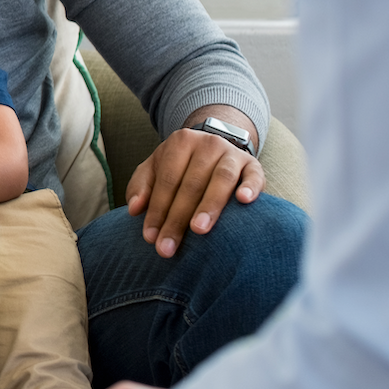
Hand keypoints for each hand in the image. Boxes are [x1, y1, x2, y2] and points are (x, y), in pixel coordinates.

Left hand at [126, 111, 263, 256]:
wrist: (215, 149)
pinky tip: (243, 201)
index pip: (166, 180)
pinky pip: (255, 175)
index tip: (150, 237)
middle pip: (191, 184)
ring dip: (209, 206)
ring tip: (198, 230)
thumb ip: (141, 186)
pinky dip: (251, 187)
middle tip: (168, 247)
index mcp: (180, 142)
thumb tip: (134, 209)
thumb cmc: (180, 166)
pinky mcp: (253, 165)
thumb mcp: (155, 169)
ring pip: (221, 179)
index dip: (157, 210)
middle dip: (177, 218)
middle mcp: (207, 144)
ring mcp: (232, 153)